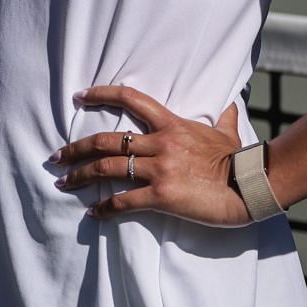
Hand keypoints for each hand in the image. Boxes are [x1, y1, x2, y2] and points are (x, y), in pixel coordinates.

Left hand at [52, 85, 250, 225]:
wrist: (250, 185)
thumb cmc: (239, 159)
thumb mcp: (227, 131)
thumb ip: (224, 116)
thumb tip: (232, 103)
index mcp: (171, 123)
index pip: (130, 98)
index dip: (101, 94)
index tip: (79, 96)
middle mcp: (160, 143)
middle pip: (106, 140)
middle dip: (76, 148)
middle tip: (56, 156)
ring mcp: (160, 170)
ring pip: (108, 169)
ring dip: (81, 175)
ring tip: (64, 182)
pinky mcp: (163, 196)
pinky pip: (125, 201)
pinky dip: (105, 207)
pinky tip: (94, 213)